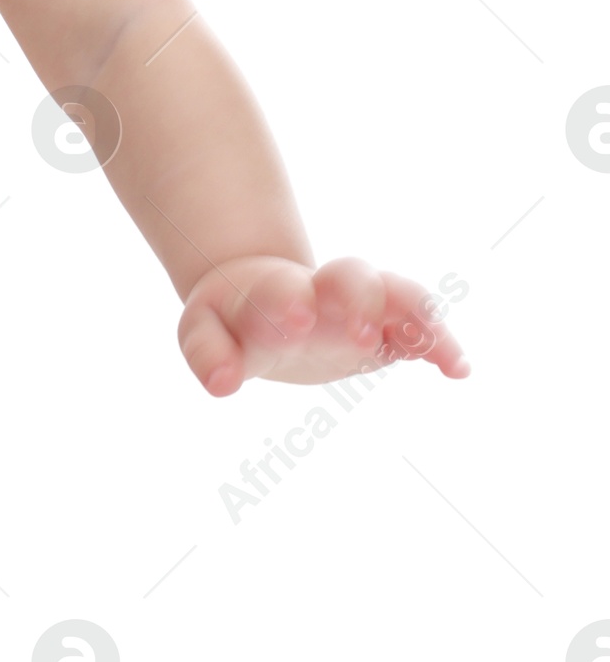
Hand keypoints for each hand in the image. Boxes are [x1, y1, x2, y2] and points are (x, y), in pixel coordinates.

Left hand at [176, 255, 469, 394]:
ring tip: (438, 353)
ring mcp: (357, 304)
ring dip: (412, 316)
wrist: (263, 294)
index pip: (279, 290)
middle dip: (357, 297)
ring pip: (392, 292)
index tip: (298, 319)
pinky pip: (419, 324)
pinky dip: (439, 343)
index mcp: (270, 292)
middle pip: (348, 276)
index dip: (287, 302)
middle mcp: (322, 291)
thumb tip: (221, 385)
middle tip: (360, 334)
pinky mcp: (386, 325)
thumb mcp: (205, 333)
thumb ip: (209, 354)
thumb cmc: (232, 319)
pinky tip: (457, 369)